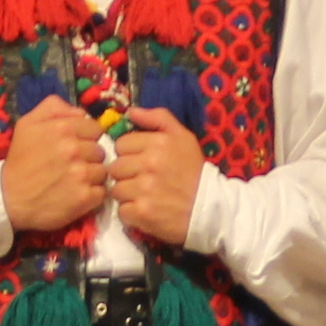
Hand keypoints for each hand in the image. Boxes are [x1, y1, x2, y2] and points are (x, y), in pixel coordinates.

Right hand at [0, 96, 110, 238]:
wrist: (8, 199)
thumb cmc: (20, 160)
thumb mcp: (27, 124)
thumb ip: (54, 107)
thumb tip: (81, 112)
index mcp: (62, 128)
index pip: (95, 129)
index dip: (85, 138)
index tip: (73, 148)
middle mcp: (74, 149)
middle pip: (100, 151)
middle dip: (88, 158)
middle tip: (70, 166)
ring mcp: (81, 174)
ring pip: (103, 171)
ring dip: (91, 176)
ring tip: (73, 181)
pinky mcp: (84, 197)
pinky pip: (101, 192)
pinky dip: (92, 195)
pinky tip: (76, 194)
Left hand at [110, 107, 207, 247]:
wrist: (210, 208)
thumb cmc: (193, 171)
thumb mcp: (183, 137)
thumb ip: (158, 118)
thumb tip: (130, 111)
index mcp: (157, 143)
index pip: (121, 144)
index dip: (130, 154)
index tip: (142, 161)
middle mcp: (149, 164)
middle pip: (115, 168)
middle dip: (126, 174)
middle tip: (143, 180)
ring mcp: (144, 189)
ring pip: (116, 189)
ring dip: (127, 195)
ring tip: (144, 196)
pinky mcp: (142, 213)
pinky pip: (122, 211)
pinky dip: (131, 214)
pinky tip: (146, 210)